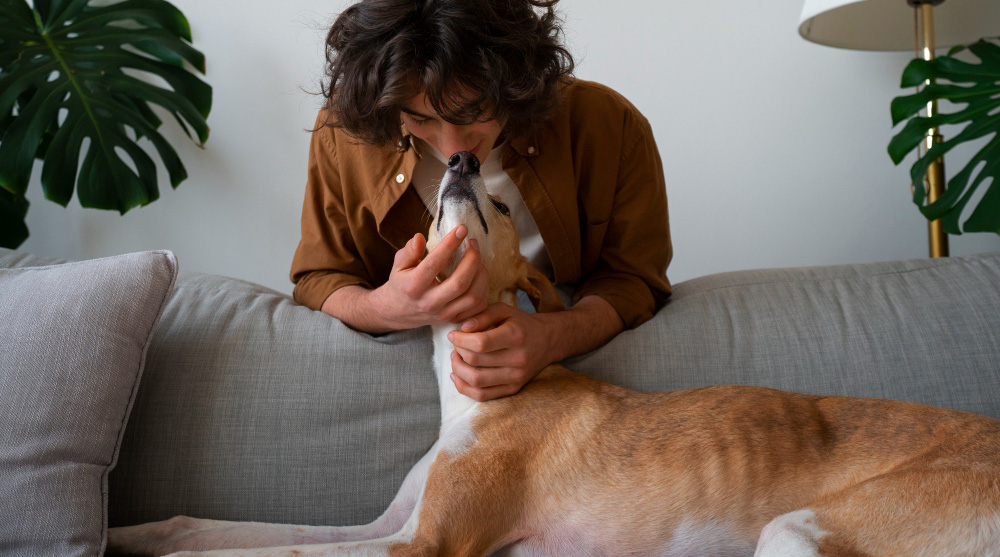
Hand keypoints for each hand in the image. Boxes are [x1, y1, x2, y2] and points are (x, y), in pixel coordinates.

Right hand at [369, 225, 488, 329]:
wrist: (399, 312)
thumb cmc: (402, 282)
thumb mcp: (399, 265)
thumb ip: (409, 251)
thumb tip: (420, 237)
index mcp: (413, 286)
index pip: (434, 263)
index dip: (450, 244)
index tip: (462, 228)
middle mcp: (430, 303)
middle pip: (459, 283)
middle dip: (472, 259)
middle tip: (473, 242)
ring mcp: (444, 314)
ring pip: (473, 297)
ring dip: (481, 274)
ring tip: (477, 258)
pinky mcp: (455, 319)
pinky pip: (478, 307)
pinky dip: (484, 288)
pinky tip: (479, 274)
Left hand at [446, 303, 552, 401]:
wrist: (547, 341)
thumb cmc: (521, 324)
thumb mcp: (504, 311)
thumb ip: (482, 315)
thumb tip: (463, 329)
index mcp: (515, 336)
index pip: (480, 343)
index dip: (460, 339)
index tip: (453, 334)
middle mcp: (518, 359)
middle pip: (476, 361)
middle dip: (458, 352)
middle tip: (455, 345)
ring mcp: (516, 377)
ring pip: (476, 381)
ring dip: (458, 370)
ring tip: (455, 358)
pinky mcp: (513, 389)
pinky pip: (483, 395)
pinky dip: (464, 387)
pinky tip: (457, 375)